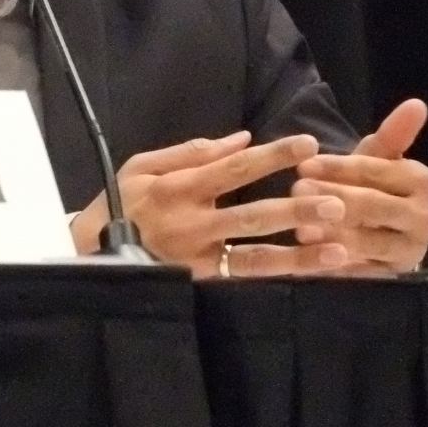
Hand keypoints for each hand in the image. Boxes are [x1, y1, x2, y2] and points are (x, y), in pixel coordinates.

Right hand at [69, 131, 350, 276]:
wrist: (86, 259)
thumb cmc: (119, 205)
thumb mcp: (142, 167)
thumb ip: (192, 151)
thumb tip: (241, 138)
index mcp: (179, 189)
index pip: (234, 168)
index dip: (272, 156)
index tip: (309, 146)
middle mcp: (191, 226)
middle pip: (252, 217)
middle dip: (297, 210)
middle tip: (337, 202)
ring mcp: (197, 262)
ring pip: (255, 260)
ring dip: (299, 256)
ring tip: (340, 250)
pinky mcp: (200, 288)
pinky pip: (245, 283)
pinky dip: (281, 280)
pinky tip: (313, 276)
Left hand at [291, 98, 427, 275]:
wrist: (386, 232)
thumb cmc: (374, 188)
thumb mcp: (379, 160)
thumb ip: (392, 134)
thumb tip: (417, 103)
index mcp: (422, 181)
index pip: (375, 171)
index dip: (339, 167)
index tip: (304, 165)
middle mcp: (425, 218)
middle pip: (373, 206)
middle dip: (333, 198)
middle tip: (296, 192)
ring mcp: (411, 251)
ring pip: (368, 243)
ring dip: (333, 235)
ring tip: (300, 229)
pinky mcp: (393, 277)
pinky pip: (361, 272)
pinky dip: (334, 266)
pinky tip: (308, 259)